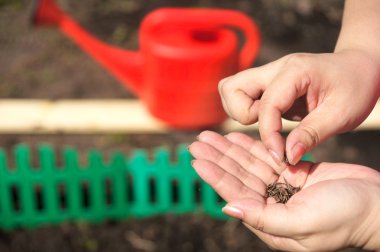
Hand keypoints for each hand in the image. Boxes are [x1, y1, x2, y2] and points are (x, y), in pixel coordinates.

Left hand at [189, 131, 379, 250]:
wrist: (377, 206)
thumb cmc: (345, 218)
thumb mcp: (302, 222)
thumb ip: (262, 217)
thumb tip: (228, 207)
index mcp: (270, 222)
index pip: (234, 194)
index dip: (214, 175)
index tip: (196, 159)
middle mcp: (272, 206)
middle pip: (238, 177)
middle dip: (218, 158)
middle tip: (198, 142)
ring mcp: (283, 188)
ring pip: (250, 165)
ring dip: (230, 150)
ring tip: (211, 136)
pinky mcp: (295, 174)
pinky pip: (268, 158)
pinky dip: (252, 147)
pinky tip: (237, 138)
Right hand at [218, 50, 379, 165]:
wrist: (361, 66)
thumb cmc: (356, 86)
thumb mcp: (341, 114)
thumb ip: (311, 134)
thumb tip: (287, 156)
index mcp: (294, 72)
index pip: (266, 105)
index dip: (268, 134)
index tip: (280, 156)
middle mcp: (275, 69)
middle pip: (232, 87)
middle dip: (242, 114)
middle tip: (268, 129)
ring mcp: (268, 74)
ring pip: (231, 89)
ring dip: (241, 112)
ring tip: (269, 124)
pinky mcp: (267, 84)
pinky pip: (241, 96)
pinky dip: (247, 111)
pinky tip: (270, 121)